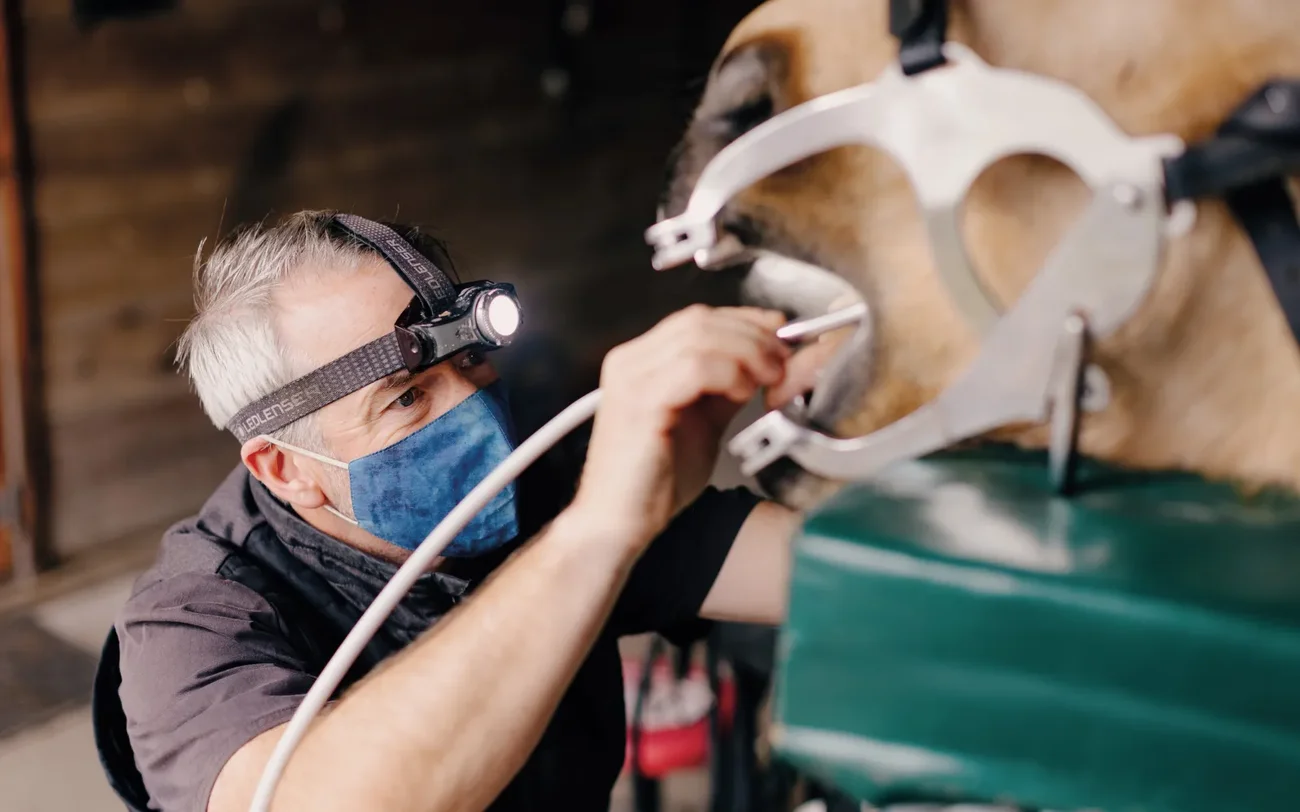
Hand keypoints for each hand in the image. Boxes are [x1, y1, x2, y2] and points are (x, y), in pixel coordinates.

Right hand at [570, 305, 788, 551]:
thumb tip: (766, 362)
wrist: (618, 524)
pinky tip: (742, 394)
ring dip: (746, 353)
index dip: (745, 320)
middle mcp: (630, 361)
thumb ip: (727, 387)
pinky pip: (694, 368)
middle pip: (701, 321)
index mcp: (640, 360)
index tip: (780, 337)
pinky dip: (728, 374)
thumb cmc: (654, 481)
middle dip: (752, 335)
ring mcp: (631, 378)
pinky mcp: (640, 402)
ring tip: (767, 380)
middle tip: (781, 362)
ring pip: (700, 337)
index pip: (697, 318)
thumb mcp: (703, 422)